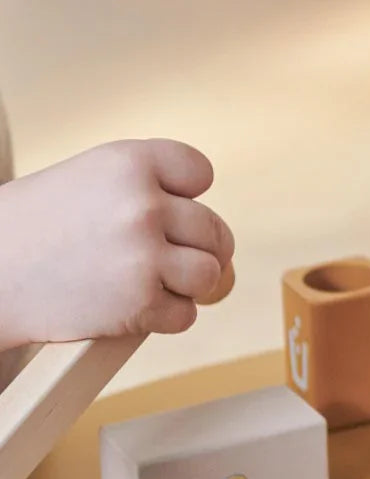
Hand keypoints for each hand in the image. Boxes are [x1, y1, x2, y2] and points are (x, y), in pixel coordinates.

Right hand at [0, 139, 234, 349]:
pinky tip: (128, 306)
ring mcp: (144, 255)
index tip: (156, 207)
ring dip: (185, 285)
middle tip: (153, 257)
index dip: (184, 194)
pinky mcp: (139, 302)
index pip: (200, 172)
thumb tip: (221, 245)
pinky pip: (186, 313)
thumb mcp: (93, 179)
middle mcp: (143, 204)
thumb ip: (155, 190)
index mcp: (131, 162)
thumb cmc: (38, 227)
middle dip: (194, 247)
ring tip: (146, 282)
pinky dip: (164, 317)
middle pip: (214, 230)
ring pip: (209, 274)